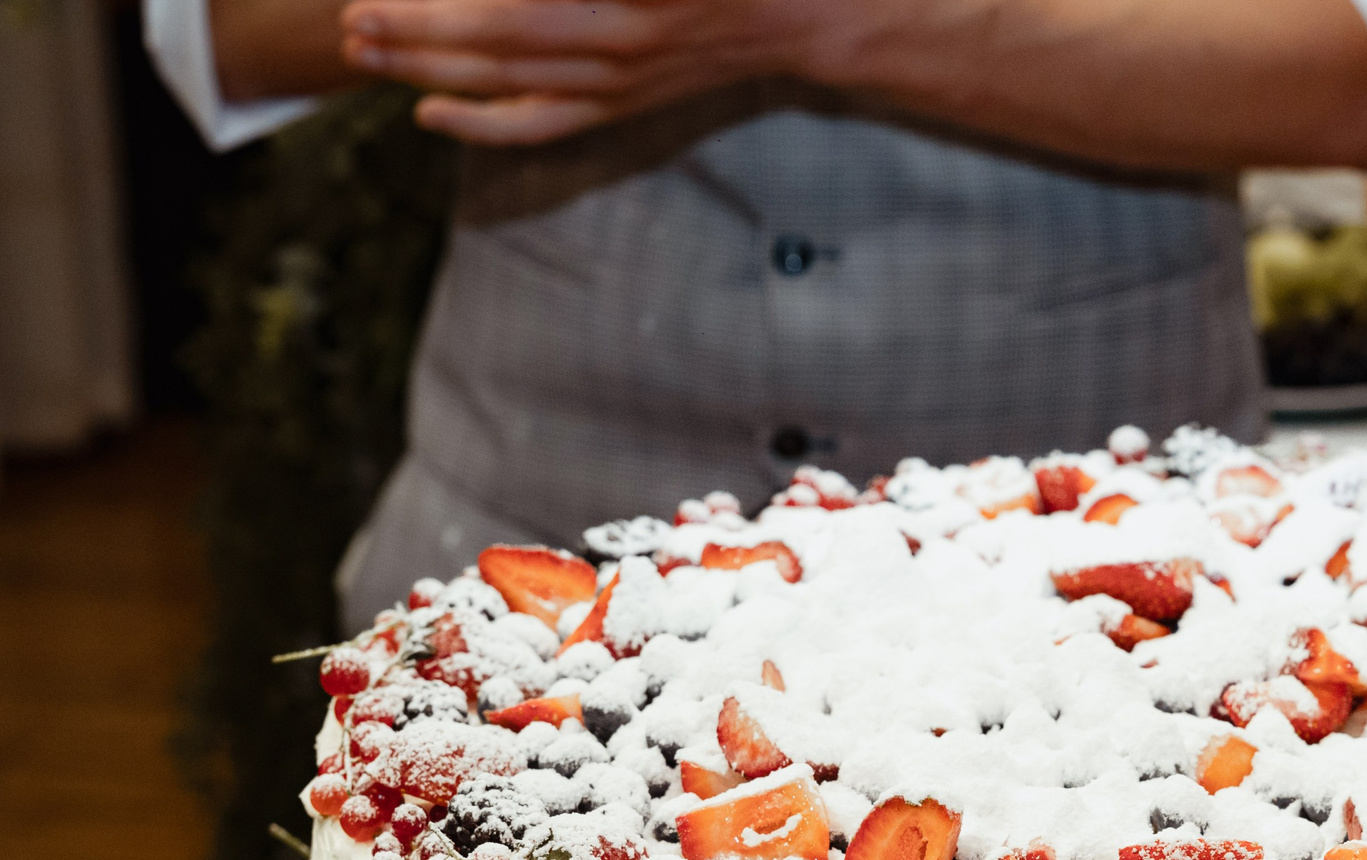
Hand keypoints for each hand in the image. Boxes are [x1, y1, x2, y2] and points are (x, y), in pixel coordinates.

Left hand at [337, 0, 829, 144]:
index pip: (514, 8)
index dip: (443, 6)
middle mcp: (619, 48)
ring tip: (365, 49)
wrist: (798, 14)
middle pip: (493, 44)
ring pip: (506, 84)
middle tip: (351, 18)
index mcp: (630, 2)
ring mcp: (619, 85)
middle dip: (413, 31)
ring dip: (427, 68)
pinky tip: (429, 110)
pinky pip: (541, 124)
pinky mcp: (620, 106)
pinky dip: (483, 123)